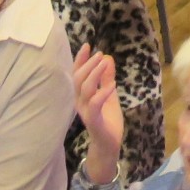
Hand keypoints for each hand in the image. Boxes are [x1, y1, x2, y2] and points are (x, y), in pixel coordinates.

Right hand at [71, 45, 124, 185]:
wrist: (108, 144)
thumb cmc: (107, 120)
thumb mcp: (109, 94)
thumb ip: (107, 78)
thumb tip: (108, 58)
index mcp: (81, 94)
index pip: (77, 73)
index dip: (80, 59)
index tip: (87, 45)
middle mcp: (79, 101)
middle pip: (78, 78)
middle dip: (88, 63)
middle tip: (99, 53)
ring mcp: (85, 110)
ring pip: (85, 88)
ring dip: (95, 73)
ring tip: (105, 63)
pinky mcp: (93, 119)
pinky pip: (95, 103)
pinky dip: (103, 92)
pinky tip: (112, 85)